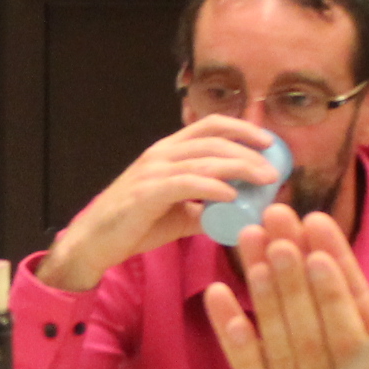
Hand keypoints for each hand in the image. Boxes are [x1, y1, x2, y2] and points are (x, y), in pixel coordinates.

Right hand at [44, 115, 289, 291]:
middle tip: (275, 169)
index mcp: (168, 151)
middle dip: (249, 152)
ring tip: (265, 180)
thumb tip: (242, 214)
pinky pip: (186, 184)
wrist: (94, 242)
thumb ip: (207, 209)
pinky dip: (213, 187)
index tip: (270, 143)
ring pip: (204, 159)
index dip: (242, 129)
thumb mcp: (178, 214)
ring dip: (239, 167)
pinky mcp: (146, 193)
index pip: (209, 126)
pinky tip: (232, 196)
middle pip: (213, 141)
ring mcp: (152, 171)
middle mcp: (160, 154)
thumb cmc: (135, 225)